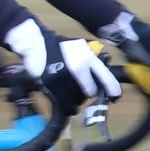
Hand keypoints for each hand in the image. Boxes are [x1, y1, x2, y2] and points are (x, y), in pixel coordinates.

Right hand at [5, 18, 121, 113]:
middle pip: (91, 92)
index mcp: (88, 58)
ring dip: (78, 101)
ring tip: (73, 96)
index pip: (106, 78)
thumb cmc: (58, 45)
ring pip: (77, 100)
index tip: (115, 98)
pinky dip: (67, 106)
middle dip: (90, 94)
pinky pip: (64, 103)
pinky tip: (67, 104)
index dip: (113, 91)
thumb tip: (105, 73)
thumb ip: (93, 58)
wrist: (34, 44)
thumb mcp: (80, 46)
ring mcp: (64, 78)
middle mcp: (78, 68)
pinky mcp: (51, 85)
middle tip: (87, 92)